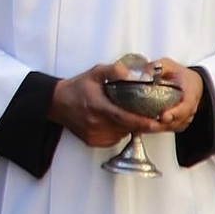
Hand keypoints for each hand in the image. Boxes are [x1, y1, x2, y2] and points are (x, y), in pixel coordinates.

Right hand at [49, 59, 205, 147]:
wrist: (57, 103)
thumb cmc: (77, 87)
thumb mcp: (94, 73)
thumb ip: (113, 71)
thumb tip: (131, 74)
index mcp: (98, 106)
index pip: (125, 118)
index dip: (143, 122)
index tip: (157, 122)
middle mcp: (96, 124)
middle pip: (126, 128)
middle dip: (141, 124)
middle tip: (153, 117)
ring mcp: (94, 135)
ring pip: (121, 134)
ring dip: (129, 127)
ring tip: (130, 115)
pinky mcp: (93, 142)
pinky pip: (114, 138)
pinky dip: (119, 131)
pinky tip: (115, 121)